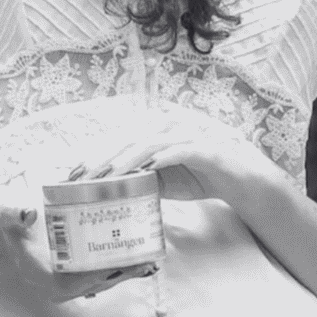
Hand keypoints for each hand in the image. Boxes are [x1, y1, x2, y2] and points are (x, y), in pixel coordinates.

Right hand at [0, 202, 158, 302]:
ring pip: (100, 283)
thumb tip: (27, 214)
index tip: (118, 265)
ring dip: (125, 274)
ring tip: (150, 261)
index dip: (97, 276)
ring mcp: (66, 283)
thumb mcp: (9, 214)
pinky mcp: (74, 275)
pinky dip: (119, 269)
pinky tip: (139, 260)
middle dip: (121, 274)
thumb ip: (15, 214)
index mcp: (41, 276)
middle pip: (94, 284)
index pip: (73, 283)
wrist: (7, 227)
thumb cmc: (9, 221)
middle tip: (147, 261)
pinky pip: (100, 276)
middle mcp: (55, 285)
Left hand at [72, 130, 283, 208]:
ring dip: (127, 157)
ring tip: (107, 173)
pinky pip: (181, 149)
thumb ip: (142, 179)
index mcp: (159, 130)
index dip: (97, 153)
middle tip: (81, 175)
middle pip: (130, 137)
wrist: (243, 182)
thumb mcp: (166, 181)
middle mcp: (172, 125)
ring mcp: (190, 134)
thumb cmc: (202, 177)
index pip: (122, 139)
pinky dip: (162, 157)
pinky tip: (146, 168)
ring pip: (151, 141)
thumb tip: (110, 191)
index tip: (73, 172)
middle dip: (104, 156)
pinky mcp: (207, 147)